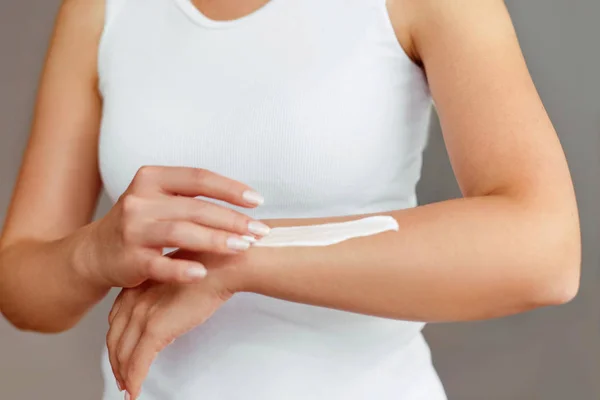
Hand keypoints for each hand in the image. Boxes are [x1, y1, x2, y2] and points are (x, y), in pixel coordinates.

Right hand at [76, 166, 269, 288]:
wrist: (94, 252)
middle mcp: (140, 200)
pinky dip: (181, 269)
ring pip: (180, 232)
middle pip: (195, 207)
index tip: (257, 201)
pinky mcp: (128, 259)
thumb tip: (244, 202)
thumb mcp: (158, 198)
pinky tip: (203, 274)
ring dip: (216, 240)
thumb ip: (192, 196)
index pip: (198, 178)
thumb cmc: (140, 223)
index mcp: (152, 179)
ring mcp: (132, 229)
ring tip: (243, 247)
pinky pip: (159, 265)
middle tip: (259, 231)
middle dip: (232, 219)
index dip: (230, 188)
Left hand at [106, 254, 237, 398]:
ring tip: (129, 388)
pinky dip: (134, 380)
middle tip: (121, 376)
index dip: (116, 340)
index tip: (120, 352)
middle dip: (116, 361)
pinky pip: (138, 363)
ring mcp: (143, 315)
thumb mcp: (176, 278)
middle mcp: (135, 300)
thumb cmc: (209, 269)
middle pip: (115, 339)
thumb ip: (166, 291)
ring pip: (124, 354)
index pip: (117, 319)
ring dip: (124, 375)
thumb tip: (171, 307)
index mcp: (139, 286)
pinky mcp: (156, 329)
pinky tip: (135, 391)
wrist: (223, 267)